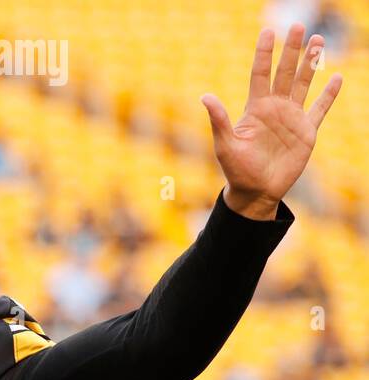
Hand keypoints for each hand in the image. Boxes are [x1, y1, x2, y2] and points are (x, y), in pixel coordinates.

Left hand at [203, 25, 341, 220]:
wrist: (255, 193)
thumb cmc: (237, 171)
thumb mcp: (225, 145)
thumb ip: (219, 120)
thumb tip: (204, 96)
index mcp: (256, 109)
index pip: (260, 75)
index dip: (264, 54)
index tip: (267, 32)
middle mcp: (275, 109)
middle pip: (285, 72)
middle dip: (292, 50)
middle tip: (297, 26)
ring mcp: (292, 118)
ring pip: (303, 84)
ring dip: (311, 63)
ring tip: (317, 41)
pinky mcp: (306, 131)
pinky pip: (320, 109)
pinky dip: (329, 95)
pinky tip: (336, 78)